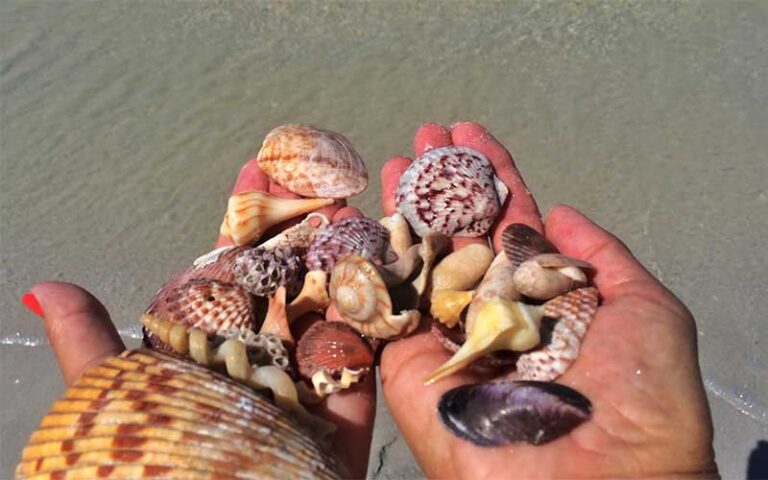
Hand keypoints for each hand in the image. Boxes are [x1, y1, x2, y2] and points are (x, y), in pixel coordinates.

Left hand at [22, 158, 374, 477]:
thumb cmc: (157, 463)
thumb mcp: (114, 398)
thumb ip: (91, 345)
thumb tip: (44, 287)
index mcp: (212, 347)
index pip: (232, 267)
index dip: (246, 218)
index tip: (259, 166)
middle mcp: (260, 359)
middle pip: (289, 279)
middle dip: (305, 223)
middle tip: (323, 168)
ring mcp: (306, 387)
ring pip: (331, 312)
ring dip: (347, 259)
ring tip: (359, 204)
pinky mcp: (343, 421)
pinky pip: (365, 365)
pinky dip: (378, 322)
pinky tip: (387, 274)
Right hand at [378, 122, 717, 477]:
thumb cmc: (640, 399)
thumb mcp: (646, 310)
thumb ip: (604, 256)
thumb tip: (562, 212)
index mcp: (544, 297)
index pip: (511, 222)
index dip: (491, 177)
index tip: (469, 135)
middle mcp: (494, 310)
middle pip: (461, 233)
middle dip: (443, 182)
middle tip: (425, 134)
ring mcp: (449, 335)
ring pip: (421, 260)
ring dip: (405, 207)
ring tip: (394, 158)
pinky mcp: (410, 365)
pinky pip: (386, 308)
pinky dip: (370, 261)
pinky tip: (359, 215)